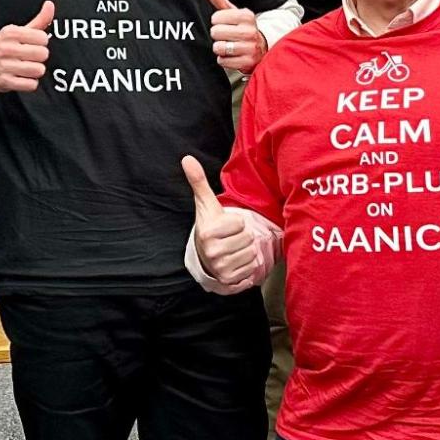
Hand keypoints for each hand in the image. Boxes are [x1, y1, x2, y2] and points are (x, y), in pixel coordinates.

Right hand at [0, 1, 53, 91]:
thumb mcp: (15, 31)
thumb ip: (37, 20)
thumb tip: (50, 5)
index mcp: (10, 33)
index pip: (42, 37)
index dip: (41, 42)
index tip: (33, 44)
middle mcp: (7, 48)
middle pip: (42, 54)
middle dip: (39, 57)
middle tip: (30, 57)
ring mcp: (5, 66)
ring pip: (38, 70)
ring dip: (35, 71)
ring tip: (26, 68)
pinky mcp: (5, 82)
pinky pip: (31, 84)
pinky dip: (29, 83)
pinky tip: (22, 78)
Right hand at [183, 155, 257, 287]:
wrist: (204, 255)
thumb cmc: (210, 226)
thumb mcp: (206, 204)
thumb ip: (198, 181)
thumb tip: (187, 158)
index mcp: (207, 232)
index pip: (241, 223)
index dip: (237, 223)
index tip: (227, 226)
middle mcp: (212, 252)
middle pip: (248, 239)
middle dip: (243, 237)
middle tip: (231, 238)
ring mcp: (220, 269)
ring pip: (252, 255)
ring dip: (246, 252)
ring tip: (234, 249)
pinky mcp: (229, 282)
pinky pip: (251, 271)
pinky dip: (248, 268)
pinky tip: (237, 263)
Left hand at [204, 0, 264, 75]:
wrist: (261, 49)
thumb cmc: (242, 28)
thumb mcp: (232, 12)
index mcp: (246, 15)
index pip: (215, 18)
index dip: (217, 22)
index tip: (226, 24)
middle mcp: (250, 31)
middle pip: (215, 32)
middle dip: (218, 36)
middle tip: (228, 36)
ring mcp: (250, 48)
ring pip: (219, 48)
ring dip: (221, 49)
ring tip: (230, 46)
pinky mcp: (248, 63)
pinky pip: (223, 61)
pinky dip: (225, 60)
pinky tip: (233, 56)